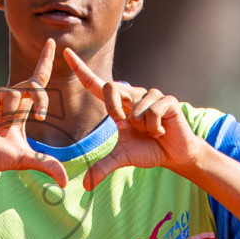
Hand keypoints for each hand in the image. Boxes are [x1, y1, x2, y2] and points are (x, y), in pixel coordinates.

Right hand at [0, 39, 68, 188]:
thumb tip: (64, 181)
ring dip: (11, 113)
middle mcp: (7, 100)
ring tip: (0, 128)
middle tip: (42, 116)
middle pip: (32, 85)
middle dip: (41, 98)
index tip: (53, 44)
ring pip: (12, 93)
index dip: (45, 62)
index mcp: (20, 109)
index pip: (37, 81)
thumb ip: (44, 164)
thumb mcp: (22, 160)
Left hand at [65, 48, 205, 190]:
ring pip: (135, 106)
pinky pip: (152, 111)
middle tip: (124, 126)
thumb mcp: (122, 159)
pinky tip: (161, 131)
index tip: (65, 52)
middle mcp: (133, 95)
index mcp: (119, 105)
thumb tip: (85, 186)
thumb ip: (103, 167)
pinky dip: (154, 127)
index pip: (96, 84)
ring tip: (151, 132)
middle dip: (113, 108)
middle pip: (112, 88)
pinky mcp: (167, 101)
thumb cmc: (147, 150)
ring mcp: (151, 96)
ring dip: (141, 126)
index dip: (81, 69)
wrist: (174, 155)